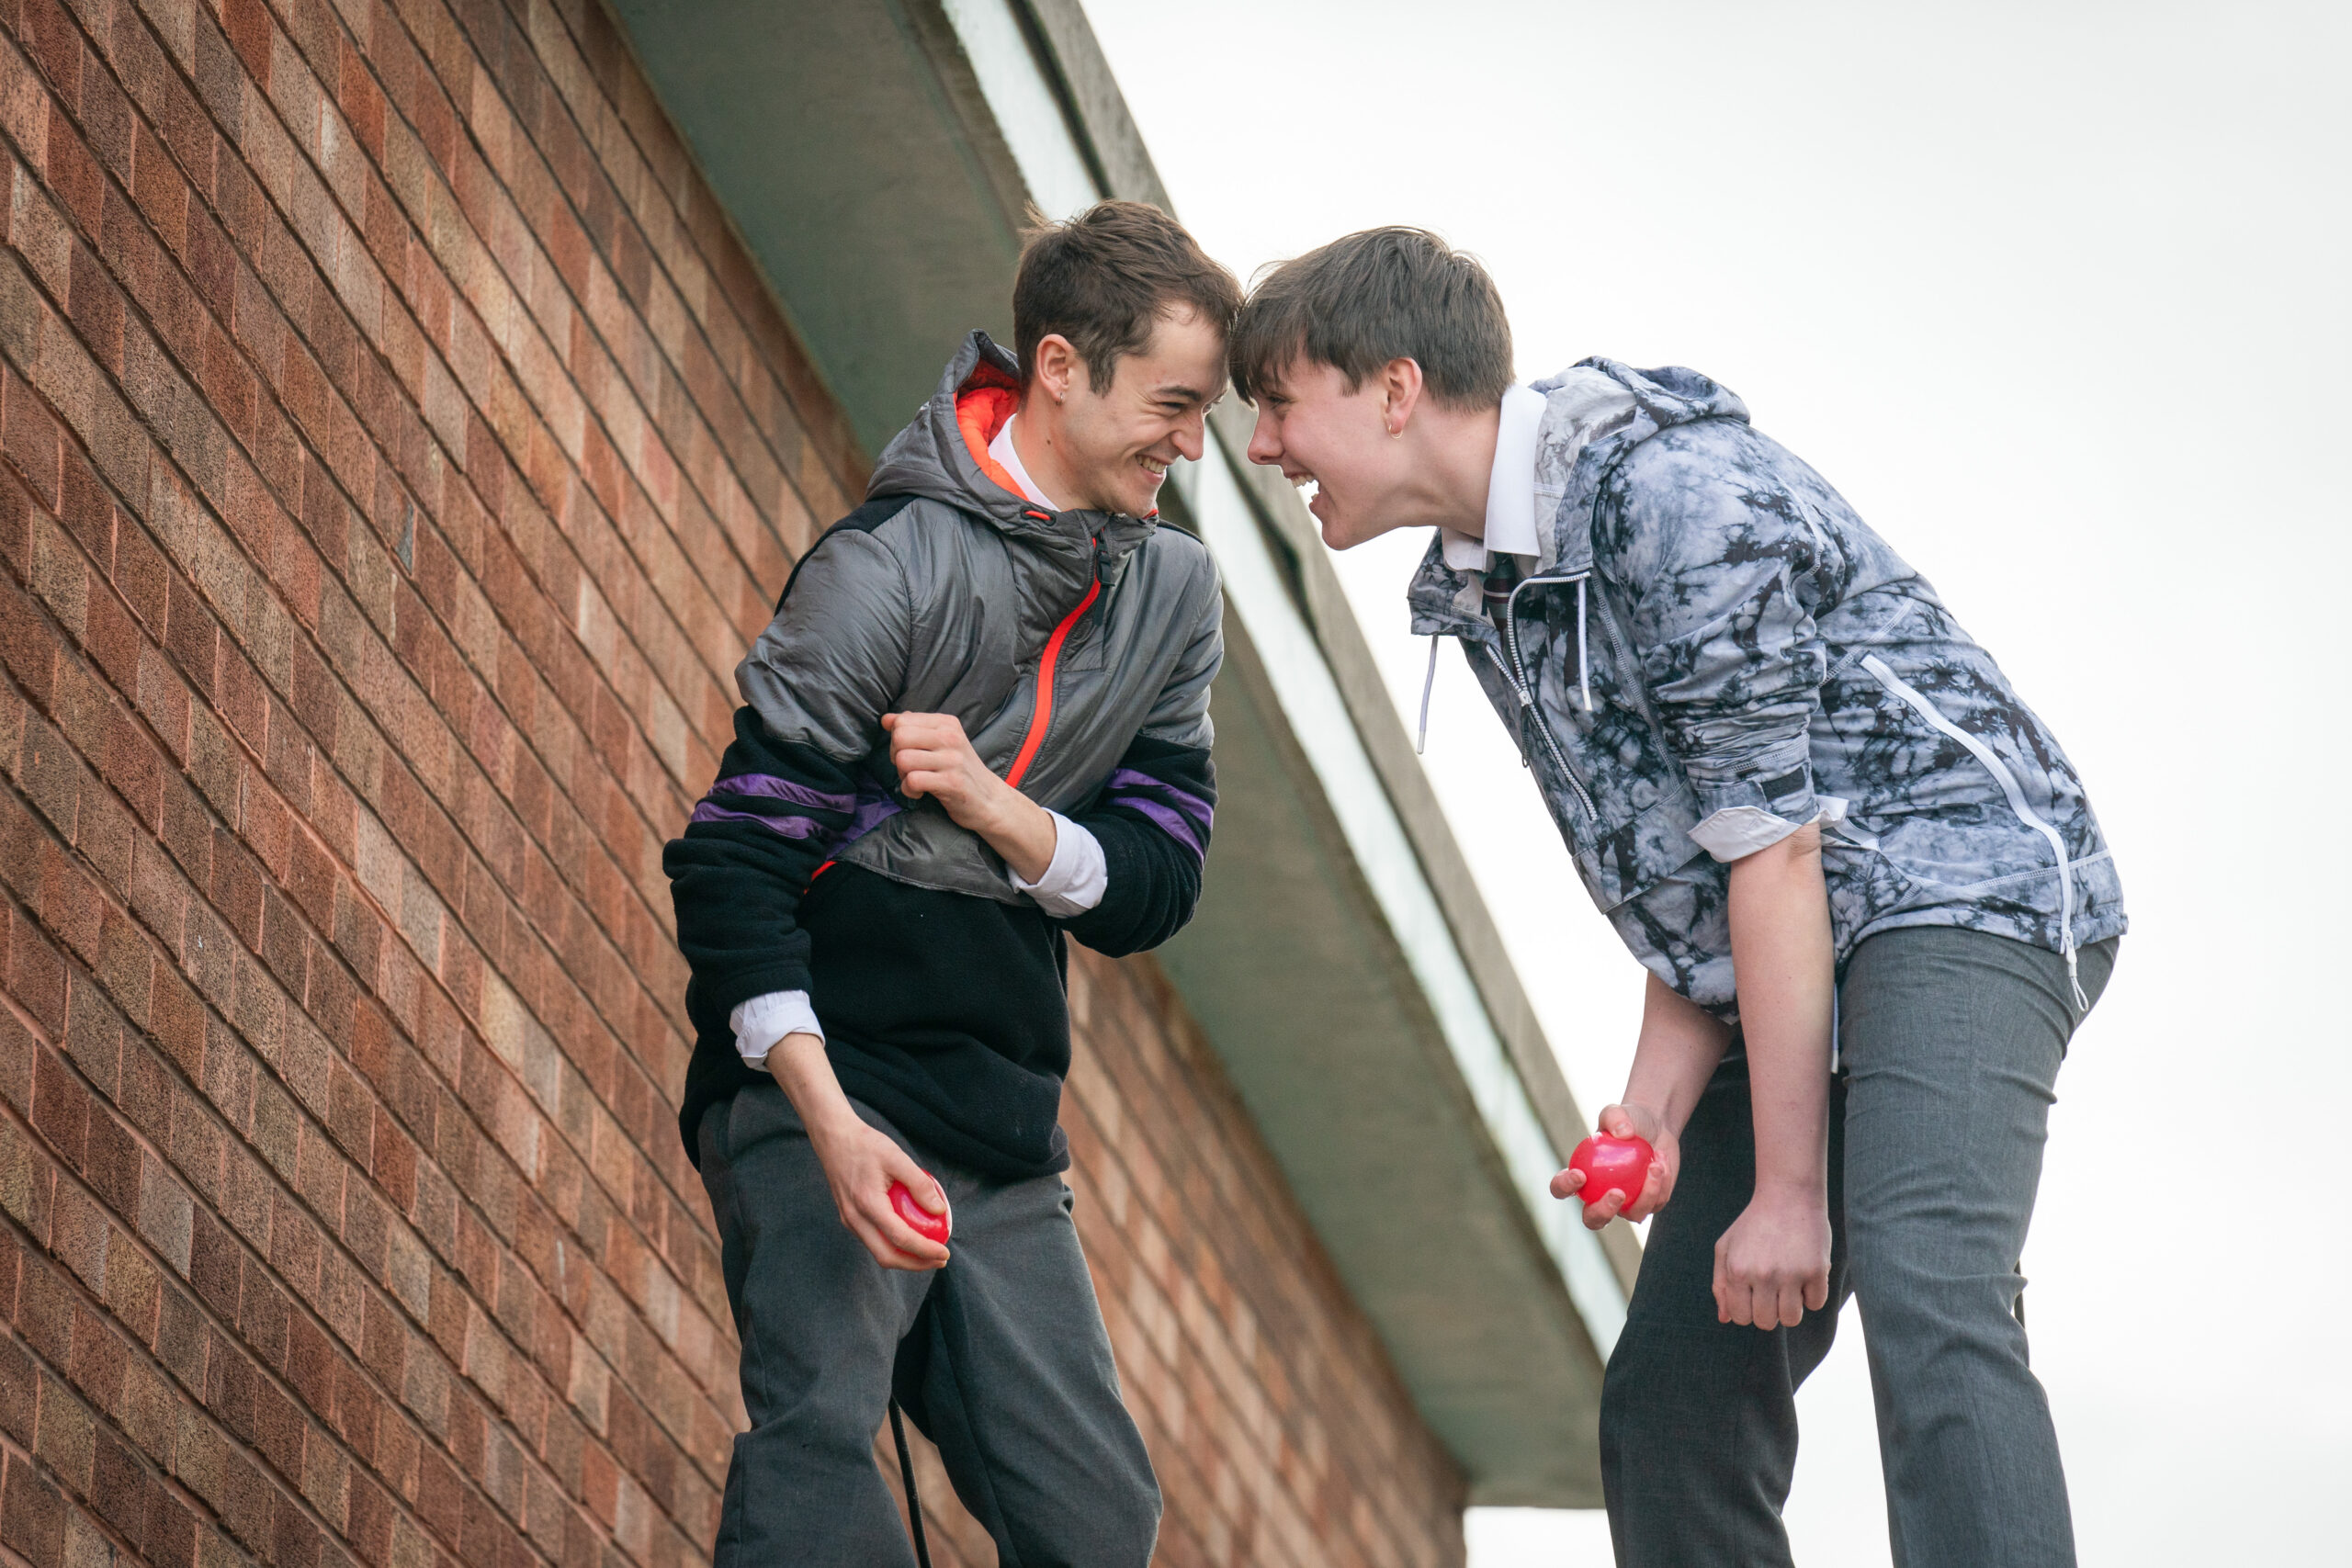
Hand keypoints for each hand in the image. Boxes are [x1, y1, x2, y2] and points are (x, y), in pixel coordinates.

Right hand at [779, 1038, 950, 1271]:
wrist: (833, 1138)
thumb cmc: (865, 1145)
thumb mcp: (897, 1157)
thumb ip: (919, 1184)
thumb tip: (940, 1210)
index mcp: (868, 1205)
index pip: (901, 1239)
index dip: (925, 1251)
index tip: (945, 1252)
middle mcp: (855, 1218)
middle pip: (887, 1256)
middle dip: (915, 1264)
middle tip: (939, 1259)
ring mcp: (849, 1220)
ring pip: (878, 1251)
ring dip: (904, 1258)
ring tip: (928, 1252)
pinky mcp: (848, 1217)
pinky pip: (872, 1240)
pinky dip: (893, 1245)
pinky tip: (909, 1235)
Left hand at [882, 712, 1055, 880]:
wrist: (989, 799)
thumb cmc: (960, 770)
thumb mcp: (941, 742)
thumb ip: (914, 728)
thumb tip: (886, 719)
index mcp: (947, 723)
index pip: (902, 721)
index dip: (897, 740)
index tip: (911, 753)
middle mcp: (950, 737)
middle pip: (899, 737)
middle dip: (896, 756)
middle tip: (911, 769)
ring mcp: (952, 760)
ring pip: (903, 759)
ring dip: (902, 776)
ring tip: (916, 781)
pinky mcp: (951, 782)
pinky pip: (912, 781)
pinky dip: (909, 790)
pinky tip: (921, 793)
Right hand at [1551, 1102, 1679, 1227]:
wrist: (1655, 1129)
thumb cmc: (1628, 1120)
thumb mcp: (1619, 1111)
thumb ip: (1615, 1117)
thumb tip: (1623, 1134)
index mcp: (1580, 1177)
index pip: (1562, 1189)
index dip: (1565, 1187)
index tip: (1580, 1175)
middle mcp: (1598, 1197)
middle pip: (1593, 1219)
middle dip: (1602, 1212)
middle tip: (1617, 1192)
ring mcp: (1625, 1206)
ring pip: (1632, 1215)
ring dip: (1646, 1194)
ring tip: (1655, 1165)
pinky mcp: (1649, 1205)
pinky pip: (1655, 1202)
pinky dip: (1661, 1183)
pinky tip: (1661, 1160)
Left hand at [1712, 1187, 1830, 1329]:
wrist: (1787, 1195)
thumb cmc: (1753, 1224)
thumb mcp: (1726, 1248)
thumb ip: (1721, 1284)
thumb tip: (1725, 1319)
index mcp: (1737, 1270)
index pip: (1740, 1317)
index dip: (1747, 1310)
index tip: (1754, 1294)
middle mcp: (1762, 1274)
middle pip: (1766, 1322)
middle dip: (1768, 1311)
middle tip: (1772, 1290)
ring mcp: (1791, 1273)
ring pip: (1791, 1319)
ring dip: (1791, 1308)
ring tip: (1789, 1286)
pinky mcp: (1816, 1270)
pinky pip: (1816, 1304)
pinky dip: (1812, 1295)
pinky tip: (1805, 1275)